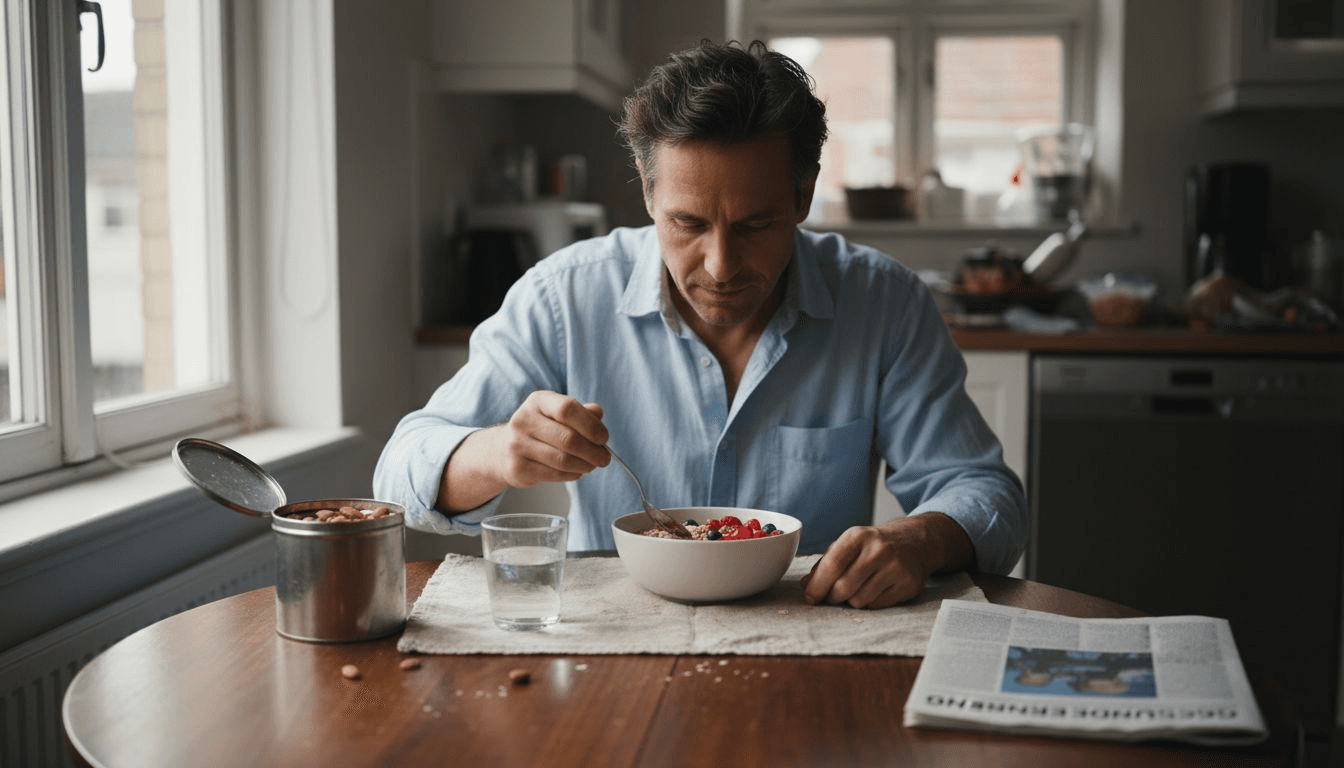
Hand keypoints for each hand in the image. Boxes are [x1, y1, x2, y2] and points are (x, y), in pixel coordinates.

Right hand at [437, 392, 608, 511]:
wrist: (504, 450)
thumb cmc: (542, 430)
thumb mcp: (559, 414)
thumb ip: (582, 413)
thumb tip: (598, 414)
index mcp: (538, 401)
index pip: (568, 408)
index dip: (591, 425)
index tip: (604, 438)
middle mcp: (524, 420)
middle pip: (568, 439)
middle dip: (593, 452)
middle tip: (604, 458)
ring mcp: (517, 444)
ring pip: (563, 460)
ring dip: (585, 466)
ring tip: (592, 465)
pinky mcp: (517, 468)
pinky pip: (554, 474)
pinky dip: (572, 475)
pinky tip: (577, 471)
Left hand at [799, 513, 972, 608]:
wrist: (913, 542)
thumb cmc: (871, 546)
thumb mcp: (848, 545)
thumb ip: (824, 564)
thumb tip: (805, 585)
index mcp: (858, 536)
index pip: (832, 565)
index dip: (817, 586)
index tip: (810, 597)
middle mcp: (879, 550)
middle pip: (843, 587)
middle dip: (832, 597)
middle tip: (832, 597)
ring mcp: (896, 568)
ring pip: (859, 601)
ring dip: (851, 601)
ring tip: (856, 590)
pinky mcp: (909, 584)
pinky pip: (877, 606)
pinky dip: (869, 603)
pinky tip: (874, 590)